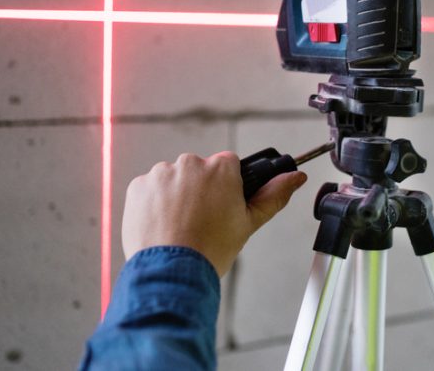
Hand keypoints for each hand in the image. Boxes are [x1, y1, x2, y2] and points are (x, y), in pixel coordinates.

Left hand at [121, 151, 307, 275]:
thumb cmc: (211, 248)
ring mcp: (160, 174)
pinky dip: (154, 204)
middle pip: (199, 171)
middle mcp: (189, 163)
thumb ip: (274, 195)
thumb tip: (296, 177)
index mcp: (220, 167)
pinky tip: (162, 225)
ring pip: (173, 179)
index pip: (227, 165)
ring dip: (175, 196)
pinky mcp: (137, 187)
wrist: (172, 271)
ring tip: (180, 227)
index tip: (222, 207)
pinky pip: (149, 190)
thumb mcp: (249, 223)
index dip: (227, 187)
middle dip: (200, 190)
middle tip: (202, 221)